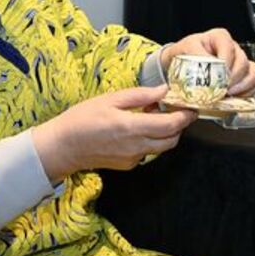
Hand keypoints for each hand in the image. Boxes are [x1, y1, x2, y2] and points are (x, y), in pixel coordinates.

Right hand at [31, 86, 196, 181]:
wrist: (63, 147)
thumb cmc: (82, 119)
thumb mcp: (109, 99)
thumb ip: (140, 95)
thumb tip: (163, 91)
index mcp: (132, 127)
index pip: (171, 125)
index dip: (185, 116)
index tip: (190, 105)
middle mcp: (137, 147)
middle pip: (172, 139)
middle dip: (179, 124)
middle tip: (174, 108)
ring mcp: (134, 159)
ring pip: (162, 147)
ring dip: (165, 132)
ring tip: (152, 115)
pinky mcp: (129, 165)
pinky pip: (148, 152)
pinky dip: (151, 140)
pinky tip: (138, 128)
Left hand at [161, 28, 254, 96]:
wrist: (181, 67)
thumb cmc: (183, 57)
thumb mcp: (182, 52)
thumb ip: (194, 60)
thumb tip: (207, 72)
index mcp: (218, 38)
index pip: (227, 46)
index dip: (225, 62)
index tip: (218, 76)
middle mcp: (231, 47)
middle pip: (242, 60)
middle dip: (232, 78)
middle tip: (221, 89)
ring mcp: (239, 61)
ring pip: (252, 71)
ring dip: (241, 85)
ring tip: (227, 94)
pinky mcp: (244, 75)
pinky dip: (248, 91)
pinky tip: (235, 97)